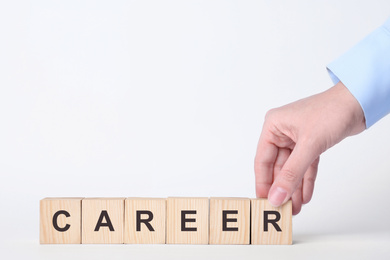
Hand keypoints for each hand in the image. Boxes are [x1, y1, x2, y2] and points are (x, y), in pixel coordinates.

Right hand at [254, 81, 365, 214]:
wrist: (358, 102)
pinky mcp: (311, 144)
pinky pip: (305, 166)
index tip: (264, 200)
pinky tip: (305, 195)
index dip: (263, 182)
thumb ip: (292, 173)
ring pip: (292, 168)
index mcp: (273, 126)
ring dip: (294, 187)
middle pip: (277, 166)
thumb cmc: (331, 111)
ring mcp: (296, 139)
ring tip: (295, 207)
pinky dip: (306, 180)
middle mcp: (282, 132)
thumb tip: (277, 195)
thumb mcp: (308, 145)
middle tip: (282, 208)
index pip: (262, 160)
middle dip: (281, 188)